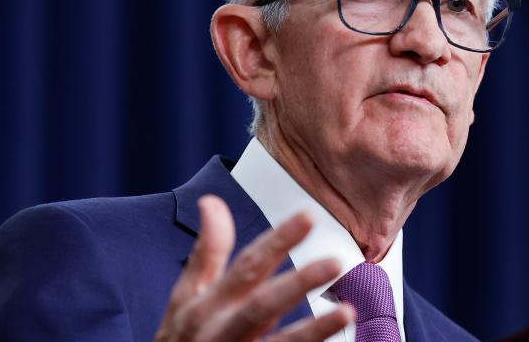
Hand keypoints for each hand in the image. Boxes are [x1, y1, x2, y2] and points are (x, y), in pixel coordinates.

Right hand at [154, 195, 353, 341]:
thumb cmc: (182, 338)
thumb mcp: (187, 295)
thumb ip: (207, 251)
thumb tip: (212, 201)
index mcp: (208, 304)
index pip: (247, 266)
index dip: (277, 241)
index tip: (309, 216)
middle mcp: (222, 331)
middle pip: (262, 304)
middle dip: (297, 283)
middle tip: (334, 262)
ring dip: (313, 330)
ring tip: (346, 312)